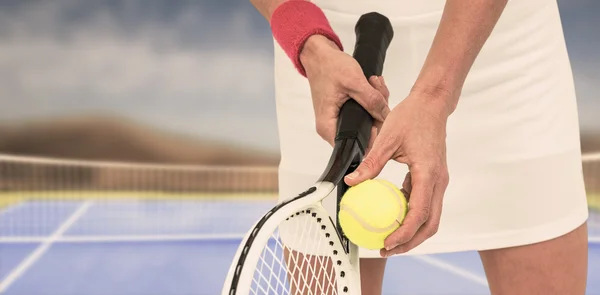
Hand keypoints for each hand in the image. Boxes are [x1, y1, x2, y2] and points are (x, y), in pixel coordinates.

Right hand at [300, 35, 389, 145]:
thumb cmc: (329, 66)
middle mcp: (330, 128)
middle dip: (377, 114)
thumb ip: (371, 100)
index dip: (371, 137)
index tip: (381, 119)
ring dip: (375, 104)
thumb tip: (385, 115)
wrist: (318, 55)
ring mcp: (337, 121)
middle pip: (362, 133)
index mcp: (328, 126)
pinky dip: (369, 101)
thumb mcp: (353, 81)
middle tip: (379, 91)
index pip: (353, 145)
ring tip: (375, 84)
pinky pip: (361, 113)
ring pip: (364, 122)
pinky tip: (372, 86)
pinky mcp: (342, 113)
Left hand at [344, 86, 453, 256]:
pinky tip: (392, 216)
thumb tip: (351, 181)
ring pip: (430, 216)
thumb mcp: (387, 139)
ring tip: (389, 239)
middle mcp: (438, 181)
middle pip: (430, 224)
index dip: (404, 233)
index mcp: (428, 173)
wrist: (432, 104)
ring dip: (413, 232)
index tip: (387, 243)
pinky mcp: (433, 178)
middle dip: (410, 242)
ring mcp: (438, 180)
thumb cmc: (413, 117)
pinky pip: (425, 203)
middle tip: (387, 249)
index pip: (419, 214)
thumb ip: (371, 163)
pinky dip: (412, 215)